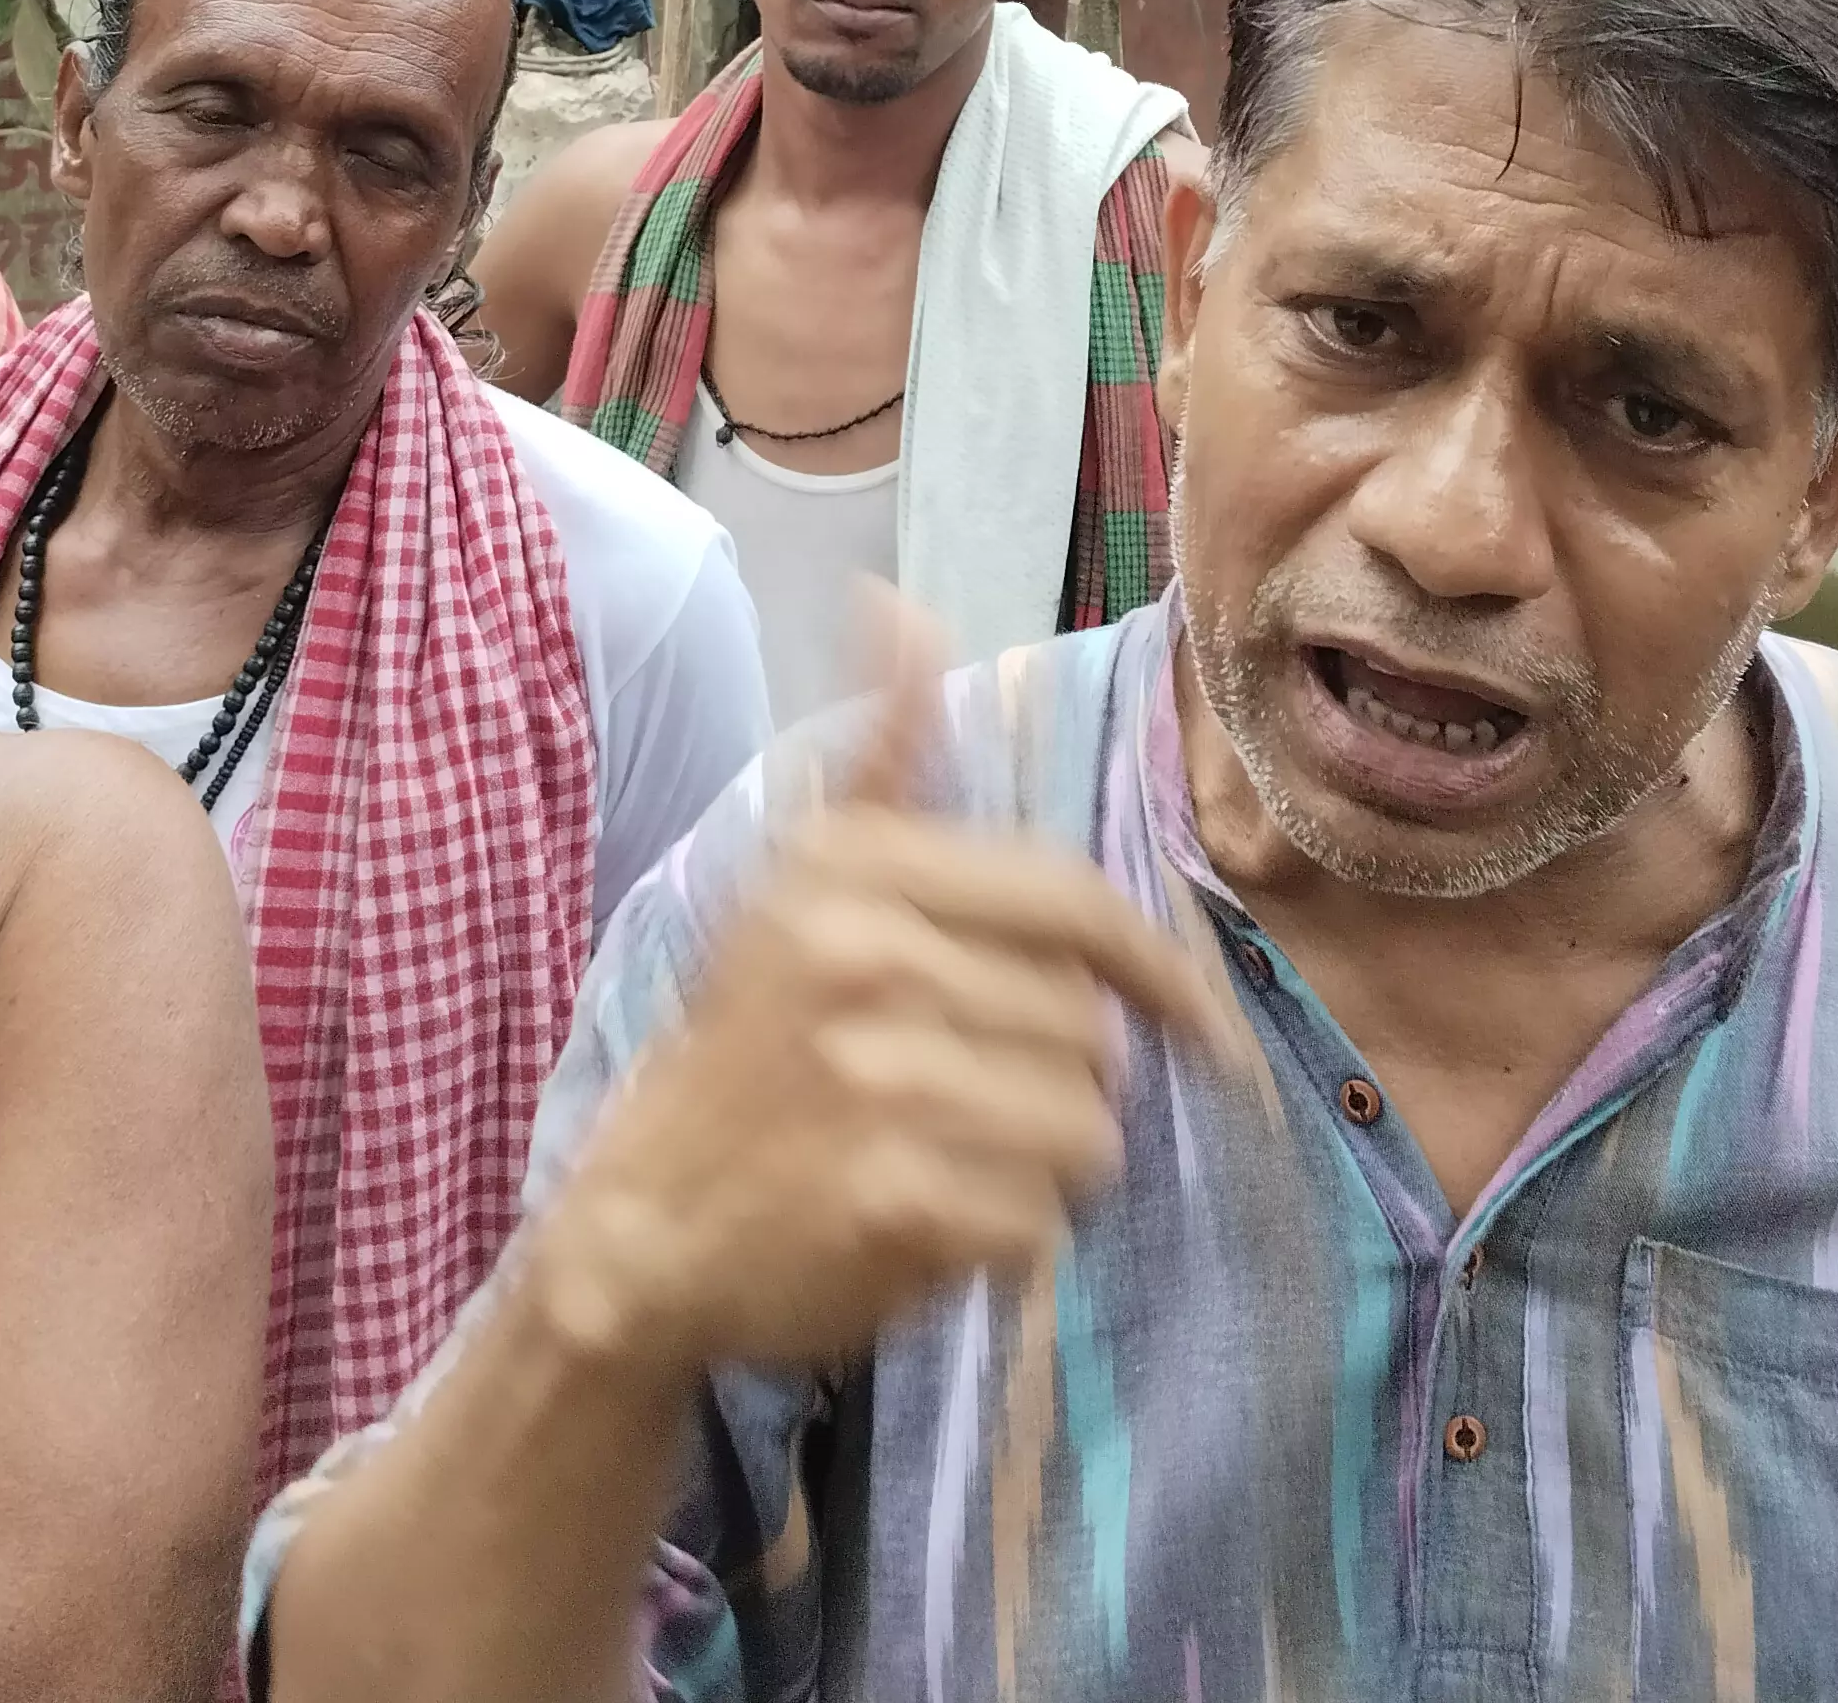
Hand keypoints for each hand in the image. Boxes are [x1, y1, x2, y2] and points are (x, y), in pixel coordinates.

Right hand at [520, 621, 1248, 1380]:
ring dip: (1046, 1158)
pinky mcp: (899, 1201)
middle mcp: (872, 958)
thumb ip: (883, 751)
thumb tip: (896, 599)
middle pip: (1091, 1023)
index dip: (1156, 964)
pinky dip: (1013, 1238)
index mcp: (861, 869)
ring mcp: (884, 1080)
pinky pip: (1046, 1216)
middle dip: (1066, 1072)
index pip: (1074, 901)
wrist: (639, 1223)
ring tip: (956, 1152)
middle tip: (980, 1095)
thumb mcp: (799, 874)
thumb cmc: (748, 1041)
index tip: (1198, 1019)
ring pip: (1085, 1124)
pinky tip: (937, 1223)